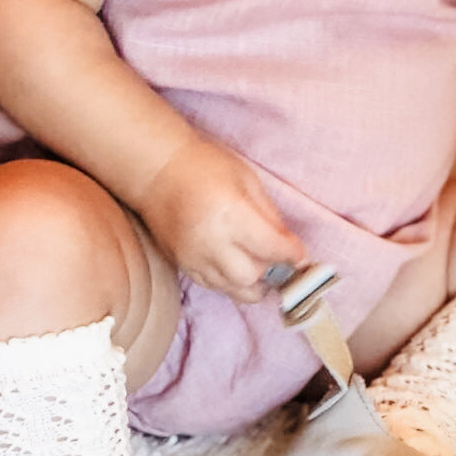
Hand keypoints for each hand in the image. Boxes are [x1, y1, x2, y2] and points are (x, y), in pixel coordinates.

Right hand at [135, 134, 305, 303]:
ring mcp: (193, 258)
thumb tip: (287, 243)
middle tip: (276, 258)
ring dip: (252, 282)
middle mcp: (211, 242)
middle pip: (252, 277)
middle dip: (271, 271)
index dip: (292, 254)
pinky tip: (235, 264)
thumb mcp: (247, 180)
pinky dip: (230, 282)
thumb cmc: (205, 166)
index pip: (271, 249)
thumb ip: (269, 214)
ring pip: (233, 289)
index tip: (299, 253)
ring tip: (258, 265)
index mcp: (231, 215)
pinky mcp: (182, 265)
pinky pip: (214, 286)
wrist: (156, 171)